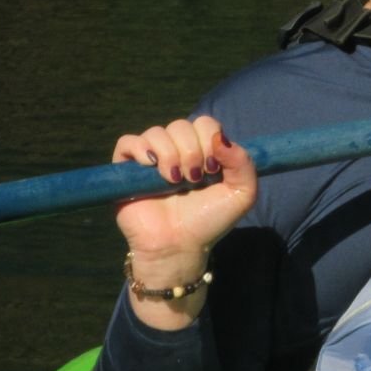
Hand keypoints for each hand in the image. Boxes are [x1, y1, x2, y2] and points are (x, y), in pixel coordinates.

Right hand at [111, 117, 256, 327]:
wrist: (180, 246)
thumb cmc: (208, 221)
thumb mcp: (241, 194)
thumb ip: (243, 163)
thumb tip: (220, 138)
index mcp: (202, 151)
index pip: (205, 123)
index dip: (209, 139)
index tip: (213, 168)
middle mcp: (176, 151)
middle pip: (180, 125)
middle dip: (191, 150)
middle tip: (194, 178)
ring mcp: (151, 159)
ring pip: (156, 132)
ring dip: (170, 154)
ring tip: (175, 181)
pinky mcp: (127, 170)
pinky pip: (127, 142)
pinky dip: (140, 148)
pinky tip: (152, 166)